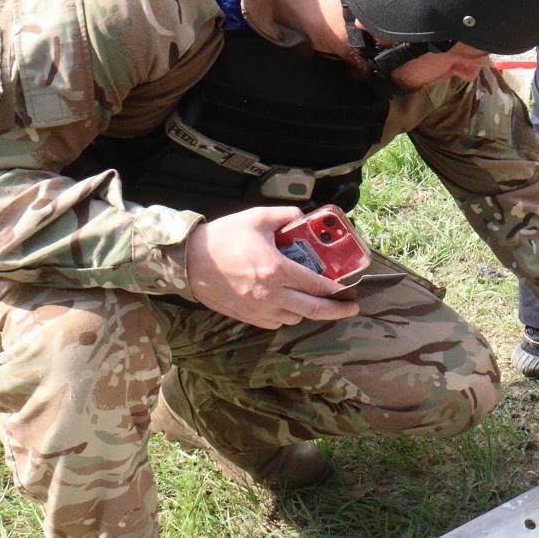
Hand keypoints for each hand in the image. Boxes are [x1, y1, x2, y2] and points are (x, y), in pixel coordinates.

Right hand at [186, 206, 359, 329]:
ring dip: (307, 310)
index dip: (336, 289)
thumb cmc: (222, 239)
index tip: (349, 290)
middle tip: (350, 308)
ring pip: (295, 318)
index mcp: (277, 270)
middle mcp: (272, 294)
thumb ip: (284, 215)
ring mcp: (260, 309)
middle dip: (336, 311)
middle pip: (313, 310)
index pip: (317, 285)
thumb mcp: (256, 218)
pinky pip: (276, 322)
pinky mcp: (248, 317)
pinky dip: (287, 315)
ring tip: (313, 299)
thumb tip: (302, 216)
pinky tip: (287, 303)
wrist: (188, 262)